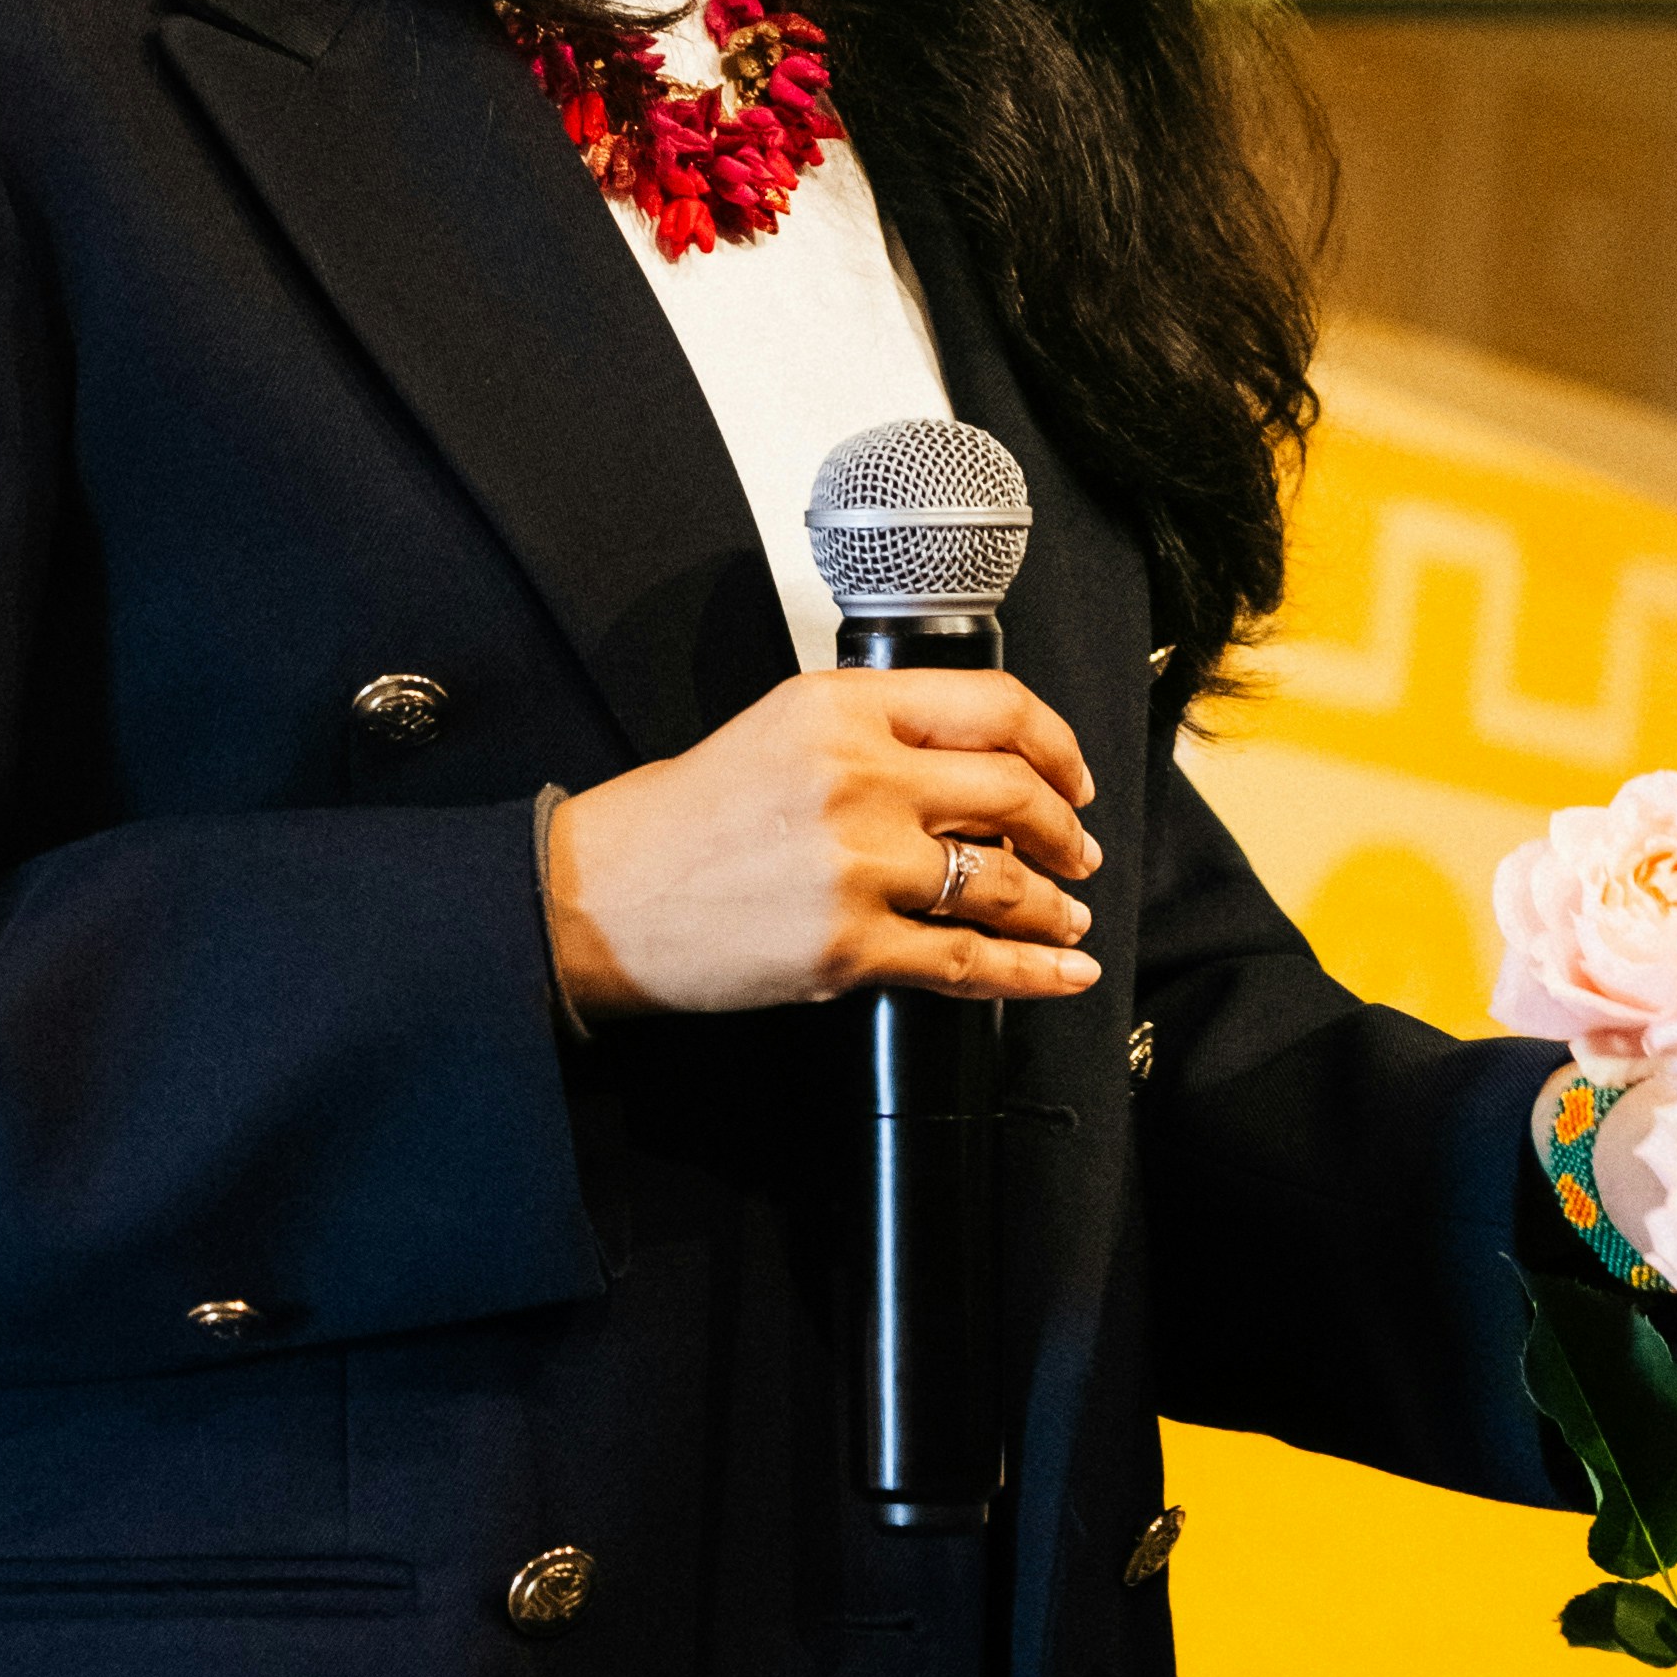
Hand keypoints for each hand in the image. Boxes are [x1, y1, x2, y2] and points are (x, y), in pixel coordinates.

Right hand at [542, 669, 1102, 1021]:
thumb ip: (875, 733)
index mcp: (842, 706)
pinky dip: (1033, 971)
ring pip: (1003, 881)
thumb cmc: (683, 817)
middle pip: (1012, 792)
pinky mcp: (848, 949)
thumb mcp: (779, 727)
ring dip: (1053, 902)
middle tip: (1077, 849)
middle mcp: (858, 775)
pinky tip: (1064, 971)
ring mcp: (857, 865)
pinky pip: (969, 962)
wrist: (599, 897)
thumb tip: (978, 770)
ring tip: (1067, 913)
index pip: (994, 705)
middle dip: (1063, 828)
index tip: (1070, 776)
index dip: (1055, 745)